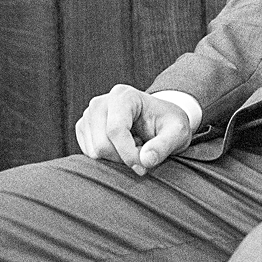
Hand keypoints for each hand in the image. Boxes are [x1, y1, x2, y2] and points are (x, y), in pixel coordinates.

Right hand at [74, 84, 191, 175]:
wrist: (160, 120)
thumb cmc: (169, 124)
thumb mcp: (177, 132)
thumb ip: (164, 145)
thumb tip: (145, 160)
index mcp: (123, 96)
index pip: (116, 130)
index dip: (129, 154)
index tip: (144, 166)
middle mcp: (101, 102)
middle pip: (102, 144)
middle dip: (123, 157)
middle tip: (143, 152)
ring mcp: (89, 115)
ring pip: (94, 152)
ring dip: (117, 158)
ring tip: (134, 145)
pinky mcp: (84, 128)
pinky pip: (89, 154)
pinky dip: (108, 157)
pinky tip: (122, 146)